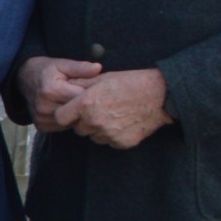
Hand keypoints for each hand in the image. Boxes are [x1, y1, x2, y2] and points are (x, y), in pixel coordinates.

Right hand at [19, 56, 102, 133]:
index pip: (81, 99)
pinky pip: (64, 126)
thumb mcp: (62, 64)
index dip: (91, 94)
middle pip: (77, 112)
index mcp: (51, 91)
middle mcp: (44, 107)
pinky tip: (66, 109)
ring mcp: (42, 118)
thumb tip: (98, 68)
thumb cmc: (46, 70)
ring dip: (77, 114)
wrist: (24, 79)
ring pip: (72, 122)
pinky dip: (69, 120)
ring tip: (75, 102)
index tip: (94, 89)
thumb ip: (80, 68)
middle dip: (85, 105)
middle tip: (87, 96)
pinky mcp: (42, 126)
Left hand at [56, 67, 173, 149]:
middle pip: (78, 129)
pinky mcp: (122, 143)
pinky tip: (123, 122)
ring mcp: (109, 134)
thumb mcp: (102, 78)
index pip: (61, 118)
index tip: (72, 112)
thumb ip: (80, 85)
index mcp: (86, 104)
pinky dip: (113, 135)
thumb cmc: (130, 82)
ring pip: (93, 137)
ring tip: (113, 115)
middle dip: (83, 121)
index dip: (66, 114)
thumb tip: (64, 87)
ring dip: (98, 129)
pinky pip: (109, 142)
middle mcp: (94, 121)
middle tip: (98, 111)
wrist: (160, 95)